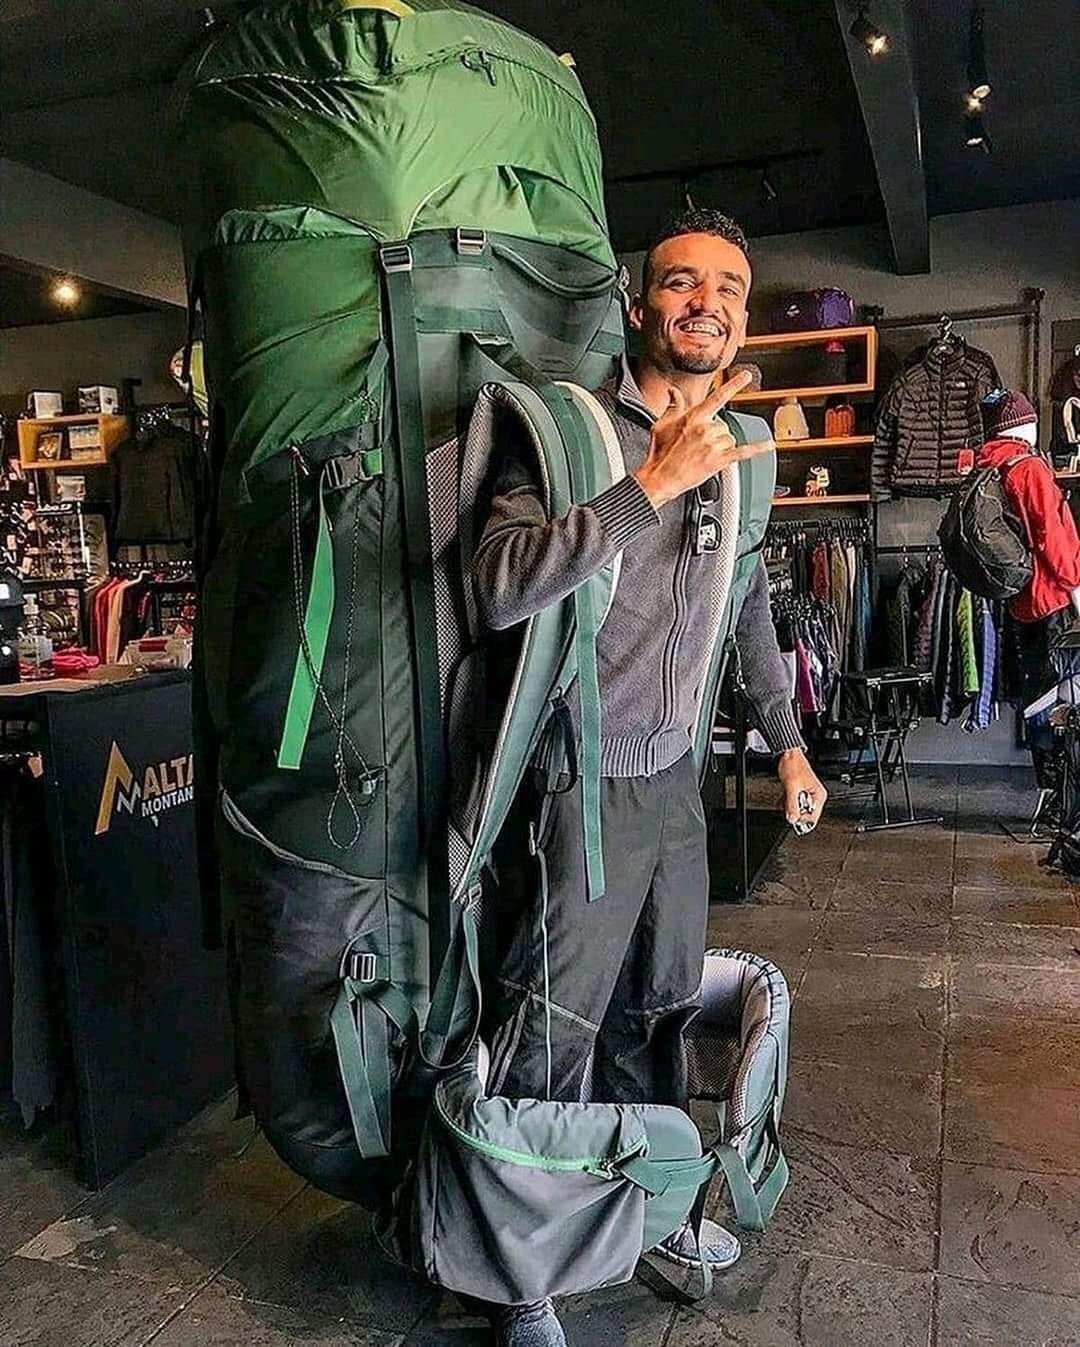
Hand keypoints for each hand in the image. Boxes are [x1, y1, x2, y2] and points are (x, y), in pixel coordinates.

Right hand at [633, 370, 772, 508]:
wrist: (659, 477)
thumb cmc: (659, 453)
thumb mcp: (661, 424)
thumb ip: (672, 405)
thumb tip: (673, 392)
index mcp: (694, 417)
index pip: (718, 397)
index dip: (734, 385)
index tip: (746, 376)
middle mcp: (706, 428)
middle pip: (724, 425)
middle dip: (716, 435)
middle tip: (700, 446)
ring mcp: (713, 445)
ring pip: (731, 439)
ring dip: (722, 447)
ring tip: (705, 455)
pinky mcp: (718, 461)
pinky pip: (743, 452)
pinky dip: (758, 449)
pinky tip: (768, 445)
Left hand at [776, 748, 827, 832]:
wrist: (788, 755)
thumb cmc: (793, 765)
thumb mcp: (792, 787)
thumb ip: (792, 804)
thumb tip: (792, 819)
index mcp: (818, 796)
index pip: (813, 818)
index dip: (800, 818)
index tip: (791, 815)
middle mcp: (815, 797)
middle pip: (805, 814)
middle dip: (794, 810)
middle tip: (788, 801)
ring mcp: (808, 795)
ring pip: (798, 810)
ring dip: (790, 806)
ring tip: (787, 796)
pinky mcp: (800, 793)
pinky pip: (794, 804)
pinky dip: (788, 802)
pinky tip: (785, 796)